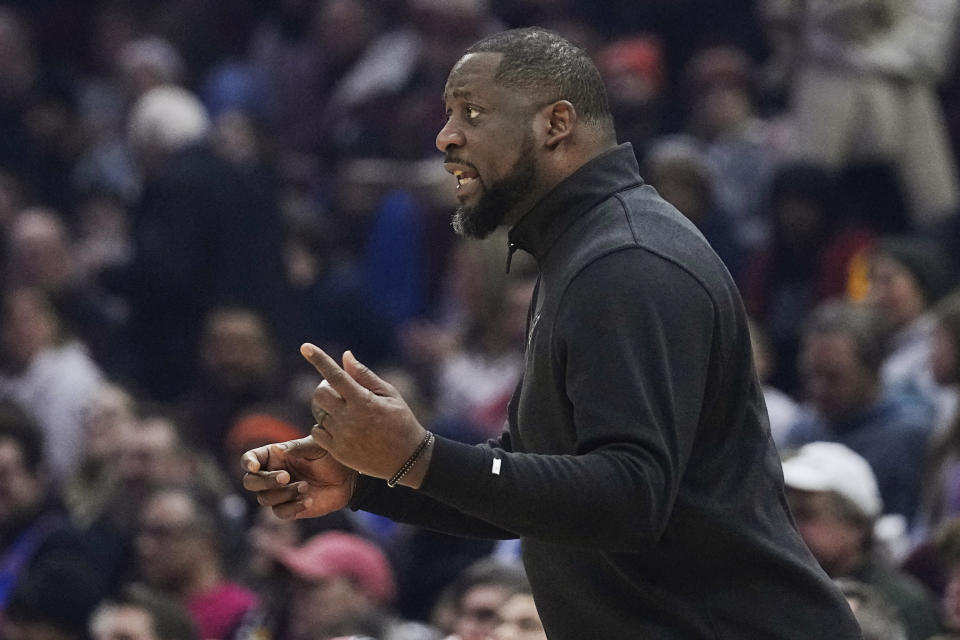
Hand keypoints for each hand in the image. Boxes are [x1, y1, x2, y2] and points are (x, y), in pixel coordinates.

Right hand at [241, 436, 355, 518]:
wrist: (347, 478)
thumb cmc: (330, 456)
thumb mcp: (317, 447)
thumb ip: (298, 448)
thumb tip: (277, 450)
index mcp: (274, 456)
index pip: (250, 459)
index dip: (247, 462)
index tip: (254, 466)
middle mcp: (272, 475)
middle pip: (251, 482)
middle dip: (265, 481)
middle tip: (286, 477)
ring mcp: (279, 493)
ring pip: (265, 499)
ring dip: (284, 494)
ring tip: (306, 486)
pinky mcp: (290, 508)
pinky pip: (280, 512)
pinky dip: (292, 507)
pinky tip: (309, 501)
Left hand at [301, 343, 430, 484]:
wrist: (407, 459)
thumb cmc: (401, 421)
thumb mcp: (390, 394)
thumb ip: (365, 376)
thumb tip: (345, 356)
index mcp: (363, 401)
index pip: (335, 375)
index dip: (318, 359)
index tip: (305, 347)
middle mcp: (349, 418)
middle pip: (319, 395)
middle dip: (325, 390)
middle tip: (339, 394)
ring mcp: (342, 436)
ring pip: (319, 415)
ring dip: (329, 411)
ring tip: (348, 417)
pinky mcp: (337, 452)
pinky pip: (317, 433)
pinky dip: (324, 427)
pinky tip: (341, 428)